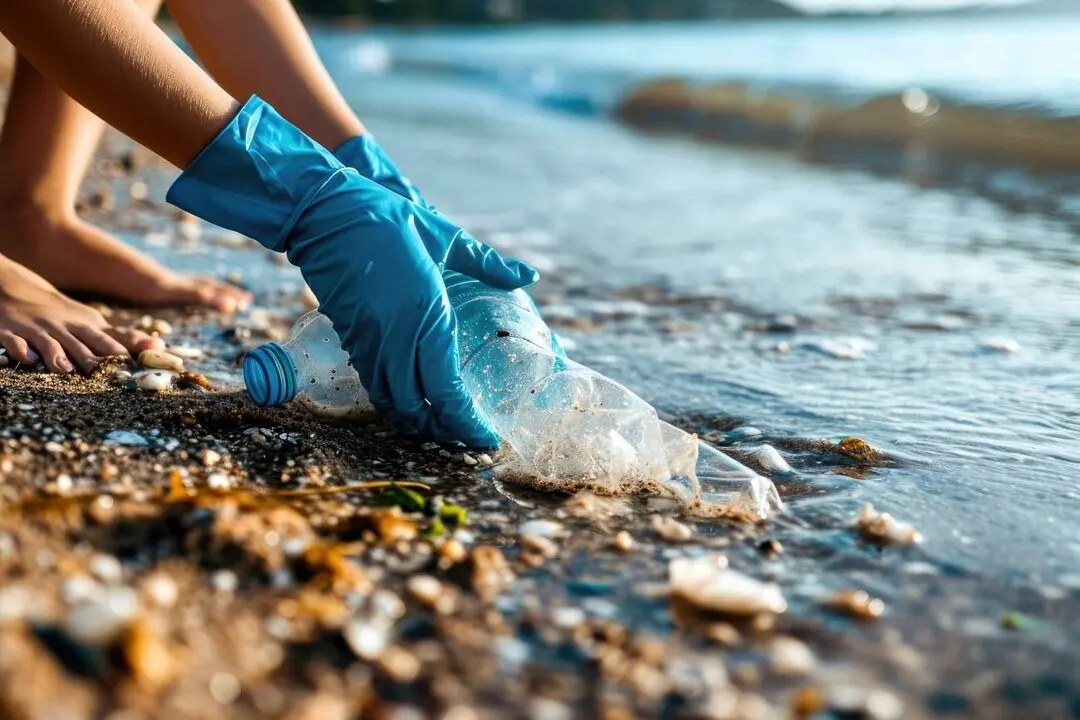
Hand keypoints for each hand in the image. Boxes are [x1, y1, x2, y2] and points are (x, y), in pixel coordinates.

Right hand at [287, 171, 535, 446]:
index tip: (487, 438)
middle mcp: (397, 338)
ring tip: (444, 426)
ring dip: (418, 423)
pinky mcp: (352, 339)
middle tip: (469, 437)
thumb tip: (529, 275)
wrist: (326, 211)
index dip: (467, 423)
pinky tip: (413, 401)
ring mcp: (371, 342)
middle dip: (445, 432)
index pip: (448, 391)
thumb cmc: (389, 219)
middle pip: (420, 410)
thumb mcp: (445, 237)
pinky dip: (396, 404)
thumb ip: (488, 263)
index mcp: (426, 314)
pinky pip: (375, 386)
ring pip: (393, 405)